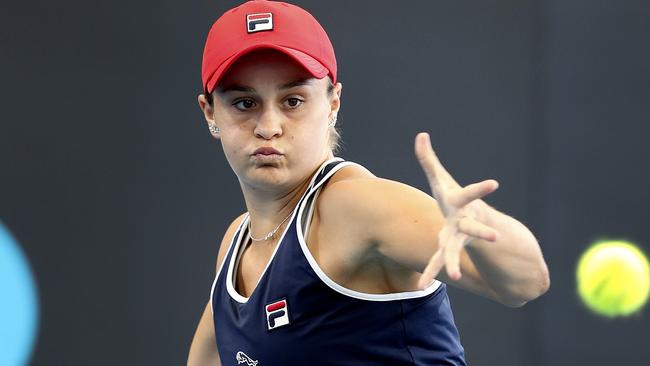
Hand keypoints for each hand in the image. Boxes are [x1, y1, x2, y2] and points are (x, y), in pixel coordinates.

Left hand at [414, 132, 499, 287]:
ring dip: (453, 262)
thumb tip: (421, 135)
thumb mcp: (441, 179)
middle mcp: (462, 222)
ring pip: (455, 251)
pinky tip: (422, 285)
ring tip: (456, 278)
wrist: (466, 224)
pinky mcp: (448, 249)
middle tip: (496, 237)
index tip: (495, 184)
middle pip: (472, 228)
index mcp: (460, 203)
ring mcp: (457, 238)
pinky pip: (437, 261)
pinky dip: (431, 271)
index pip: (470, 193)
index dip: (481, 188)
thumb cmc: (452, 198)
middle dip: (483, 232)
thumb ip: (429, 159)